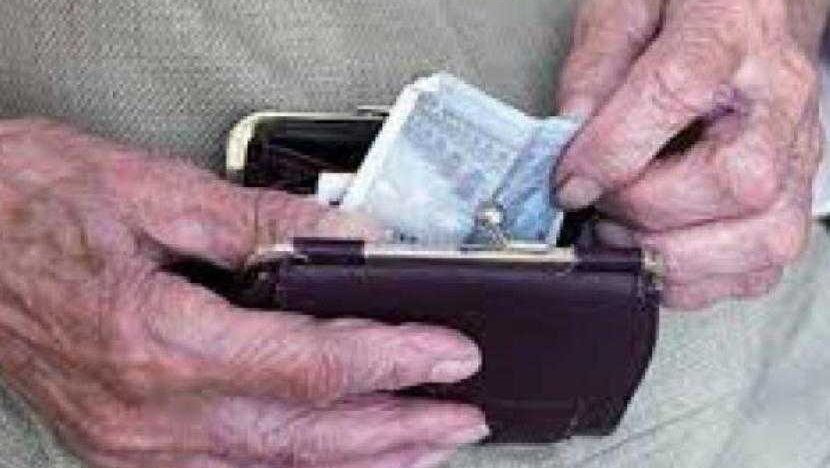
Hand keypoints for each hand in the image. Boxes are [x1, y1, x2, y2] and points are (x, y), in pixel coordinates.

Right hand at [0, 120, 486, 467]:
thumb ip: (262, 222)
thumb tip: (351, 236)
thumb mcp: (150, 189)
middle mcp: (149, 411)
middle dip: (398, 430)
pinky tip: (333, 459)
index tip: (450, 354)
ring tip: (421, 448)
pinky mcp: (123, 444)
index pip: (313, 365)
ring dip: (358, 462)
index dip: (394, 361)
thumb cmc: (28, 204)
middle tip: (460, 418)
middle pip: (306, 436)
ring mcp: (133, 441)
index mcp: (159, 339)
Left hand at [556, 0, 827, 308]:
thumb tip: (570, 135)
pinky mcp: (792, 197)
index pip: (676, 93)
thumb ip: (594, 67)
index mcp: (730, 31)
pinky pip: (761, 266)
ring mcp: (798, 152)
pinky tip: (657, 253)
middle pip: (738, 181)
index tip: (567, 182)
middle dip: (647, 210)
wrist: (747, 14)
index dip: (612, 150)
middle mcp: (779, 97)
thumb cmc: (685, 9)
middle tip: (599, 204)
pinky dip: (698, 278)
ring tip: (623, 232)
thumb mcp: (623, 8)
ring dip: (674, 256)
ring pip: (763, 236)